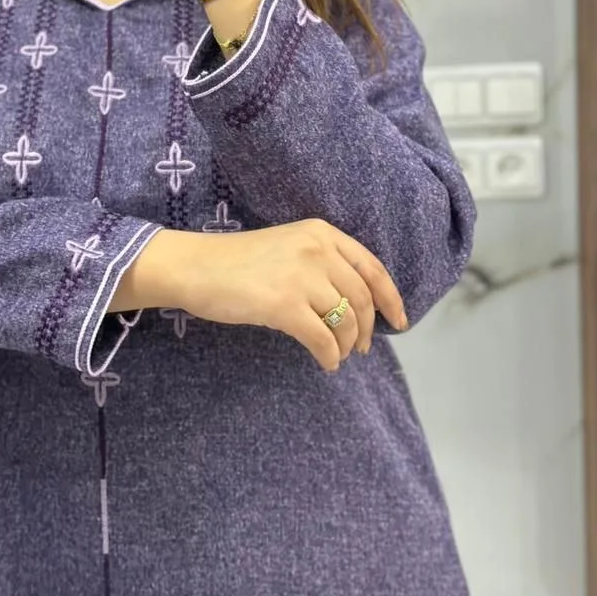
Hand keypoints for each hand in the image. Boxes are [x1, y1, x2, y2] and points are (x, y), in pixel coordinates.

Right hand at [119, 220, 406, 370]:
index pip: (372, 267)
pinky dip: (329, 356)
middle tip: (360, 349)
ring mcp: (302, 277)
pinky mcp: (285, 305)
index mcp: (320, 232)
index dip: (391, 298)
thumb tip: (353, 304)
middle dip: (366, 329)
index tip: (399, 321)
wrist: (197, 267)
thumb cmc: (237, 261)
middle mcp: (317, 249)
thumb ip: (321, 263)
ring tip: (338, 355)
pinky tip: (325, 363)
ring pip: (345, 321)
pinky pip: (322, 339)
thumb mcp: (287, 246)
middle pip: (362, 298)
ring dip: (346, 345)